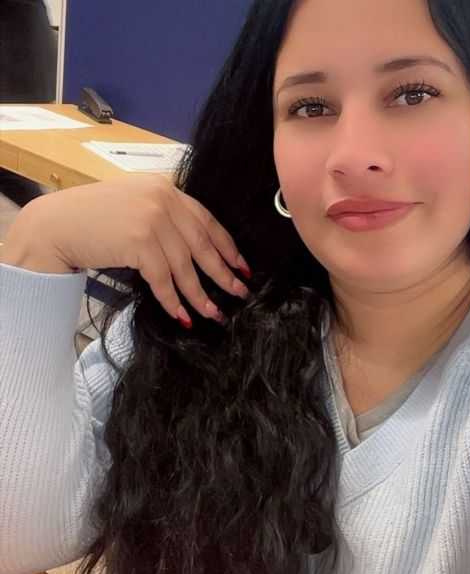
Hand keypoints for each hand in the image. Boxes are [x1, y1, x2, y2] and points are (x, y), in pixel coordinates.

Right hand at [20, 174, 250, 325]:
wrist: (55, 225)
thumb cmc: (93, 218)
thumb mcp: (135, 205)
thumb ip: (165, 217)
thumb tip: (197, 251)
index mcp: (166, 189)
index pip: (207, 221)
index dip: (228, 247)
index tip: (242, 267)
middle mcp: (163, 200)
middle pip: (203, 245)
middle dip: (224, 273)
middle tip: (240, 293)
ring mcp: (152, 220)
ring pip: (185, 267)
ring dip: (201, 295)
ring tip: (214, 313)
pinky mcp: (139, 242)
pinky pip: (163, 279)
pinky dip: (173, 300)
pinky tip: (183, 316)